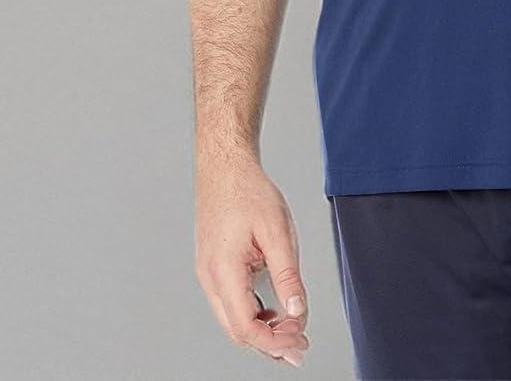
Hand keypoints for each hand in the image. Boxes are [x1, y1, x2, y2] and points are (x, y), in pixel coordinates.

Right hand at [195, 154, 310, 366]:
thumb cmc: (248, 191)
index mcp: (224, 271)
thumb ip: (288, 275)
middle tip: (301, 343)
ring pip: (233, 319)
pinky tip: (274, 310)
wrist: (226, 168)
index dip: (274, 342)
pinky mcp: (214, 268)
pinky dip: (253, 313)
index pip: (246, 327)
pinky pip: (232, 302)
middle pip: (237, 330)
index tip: (299, 343)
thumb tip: (298, 311)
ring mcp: (209, 274)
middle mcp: (210, 278)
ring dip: (262, 329)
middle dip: (270, 342)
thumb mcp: (278, 231)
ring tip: (292, 327)